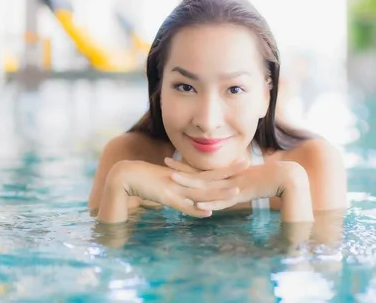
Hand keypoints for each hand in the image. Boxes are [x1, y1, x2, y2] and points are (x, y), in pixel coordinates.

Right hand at [96, 159, 245, 223]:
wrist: (127, 176)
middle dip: (230, 172)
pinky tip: (207, 213)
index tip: (242, 160)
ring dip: (219, 193)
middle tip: (248, 163)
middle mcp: (184, 181)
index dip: (227, 168)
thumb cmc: (147, 180)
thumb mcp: (169, 182)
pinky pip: (184, 206)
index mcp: (186, 176)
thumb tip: (192, 193)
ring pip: (202, 192)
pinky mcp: (167, 198)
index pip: (210, 171)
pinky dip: (195, 210)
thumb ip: (182, 186)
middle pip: (211, 177)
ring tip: (236, 192)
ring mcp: (177, 189)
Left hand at [168, 160, 313, 221]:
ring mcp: (233, 186)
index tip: (173, 161)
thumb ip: (237, 184)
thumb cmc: (270, 179)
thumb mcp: (249, 181)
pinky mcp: (241, 194)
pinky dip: (210, 203)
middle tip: (165, 163)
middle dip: (182, 170)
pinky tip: (197, 205)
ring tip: (172, 180)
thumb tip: (230, 186)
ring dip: (190, 184)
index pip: (204, 171)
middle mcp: (228, 178)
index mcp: (228, 175)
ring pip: (207, 186)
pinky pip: (222, 201)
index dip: (188, 167)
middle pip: (201, 175)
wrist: (285, 177)